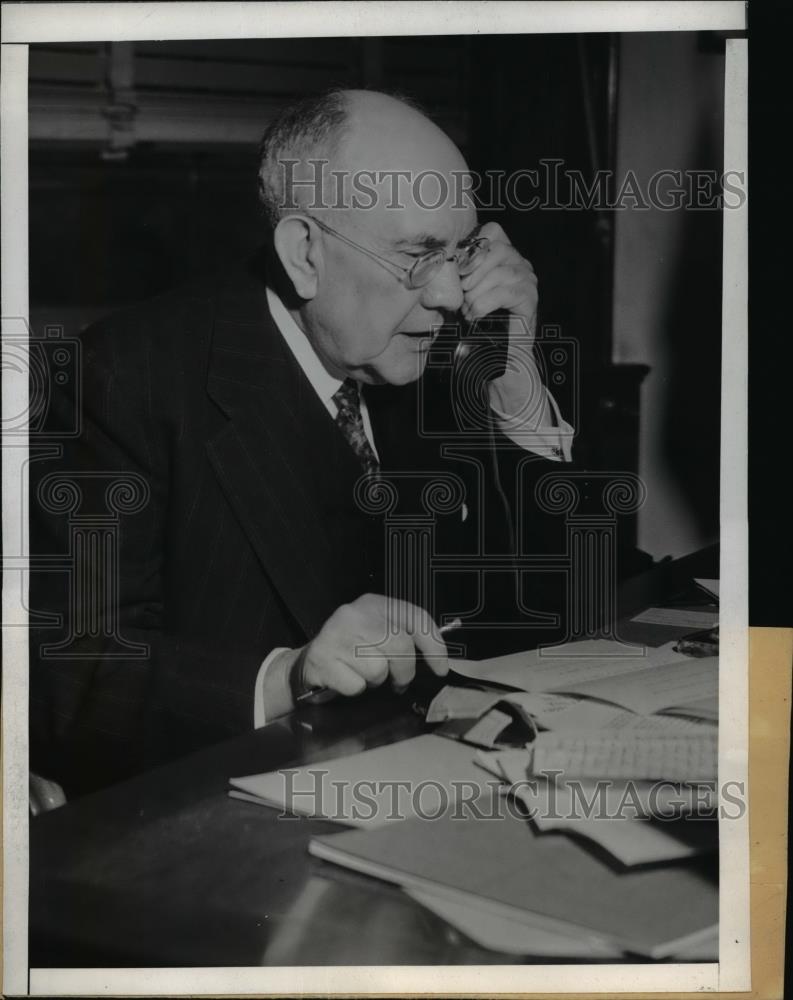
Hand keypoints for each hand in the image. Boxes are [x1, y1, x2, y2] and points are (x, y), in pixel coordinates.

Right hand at [298, 593, 448, 696]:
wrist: (305, 664)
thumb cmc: (349, 652)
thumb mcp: (377, 634)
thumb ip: (403, 638)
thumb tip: (437, 662)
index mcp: (374, 604)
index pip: (415, 618)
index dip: (434, 646)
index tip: (440, 669)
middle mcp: (355, 614)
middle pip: (400, 646)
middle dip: (404, 672)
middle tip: (398, 682)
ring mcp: (336, 634)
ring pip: (378, 669)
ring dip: (374, 682)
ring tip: (362, 674)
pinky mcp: (322, 657)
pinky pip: (356, 685)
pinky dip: (354, 690)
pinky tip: (345, 679)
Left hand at [460, 221, 538, 351]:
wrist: (497, 354)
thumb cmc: (477, 323)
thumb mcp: (462, 293)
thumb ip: (456, 274)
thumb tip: (439, 263)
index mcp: (503, 256)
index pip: (493, 230)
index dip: (472, 245)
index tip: (457, 268)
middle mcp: (519, 263)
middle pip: (497, 248)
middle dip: (473, 269)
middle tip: (462, 291)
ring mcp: (528, 280)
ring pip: (500, 273)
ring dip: (476, 292)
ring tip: (467, 309)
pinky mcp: (530, 299)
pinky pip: (505, 293)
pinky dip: (484, 304)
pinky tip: (475, 316)